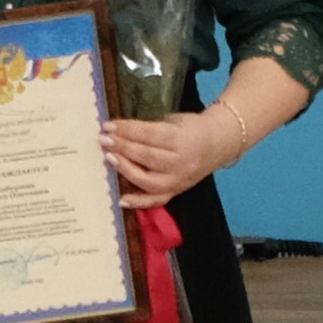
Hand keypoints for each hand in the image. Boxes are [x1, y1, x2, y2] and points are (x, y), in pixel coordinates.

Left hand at [103, 59, 305, 210]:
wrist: (218, 144)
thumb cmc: (192, 129)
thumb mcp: (175, 121)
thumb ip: (151, 128)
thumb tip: (119, 130)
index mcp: (181, 139)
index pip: (149, 134)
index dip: (127, 130)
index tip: (108, 125)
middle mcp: (180, 162)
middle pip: (146, 156)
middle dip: (122, 147)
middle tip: (103, 140)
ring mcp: (178, 180)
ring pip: (148, 180)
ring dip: (125, 170)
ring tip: (108, 159)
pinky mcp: (176, 192)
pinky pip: (156, 200)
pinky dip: (138, 202)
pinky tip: (121, 199)